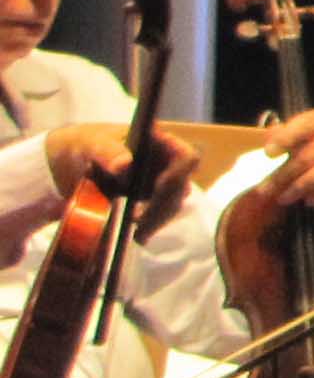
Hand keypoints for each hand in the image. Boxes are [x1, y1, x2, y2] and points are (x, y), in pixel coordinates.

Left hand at [42, 124, 197, 226]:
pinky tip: (134, 234)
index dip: (179, 174)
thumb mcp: (90, 142)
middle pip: (180, 187)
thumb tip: (125, 165)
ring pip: (171, 205)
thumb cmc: (82, 143)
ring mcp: (156, 184)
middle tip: (141, 225)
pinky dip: (148, 226)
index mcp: (158, 142)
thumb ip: (107, 151)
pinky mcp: (145, 202)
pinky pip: (156, 216)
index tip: (159, 189)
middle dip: (163, 207)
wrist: (64, 162)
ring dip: (156, 220)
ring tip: (136, 234)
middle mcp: (164, 163)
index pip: (186, 158)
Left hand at [253, 108, 313, 210]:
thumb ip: (289, 138)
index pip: (309, 122)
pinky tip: (311, 201)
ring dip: (301, 187)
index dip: (288, 135)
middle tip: (266, 191)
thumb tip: (269, 137)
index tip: (268, 153)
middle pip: (311, 153)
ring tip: (285, 198)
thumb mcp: (311, 142)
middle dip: (285, 174)